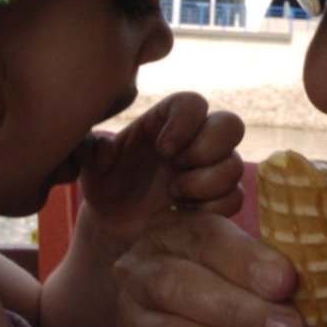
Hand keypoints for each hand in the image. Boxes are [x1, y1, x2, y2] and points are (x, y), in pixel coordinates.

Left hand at [77, 93, 245, 244]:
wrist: (115, 223)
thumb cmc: (106, 185)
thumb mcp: (92, 168)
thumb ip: (92, 153)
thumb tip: (100, 147)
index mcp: (165, 121)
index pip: (193, 103)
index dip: (185, 122)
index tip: (162, 148)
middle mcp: (195, 140)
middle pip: (230, 125)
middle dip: (207, 148)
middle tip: (176, 168)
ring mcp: (210, 169)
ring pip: (234, 165)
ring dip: (205, 183)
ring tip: (173, 195)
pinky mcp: (218, 199)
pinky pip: (234, 198)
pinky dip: (212, 207)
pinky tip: (183, 212)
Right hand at [115, 208, 316, 326]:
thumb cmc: (242, 294)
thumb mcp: (257, 266)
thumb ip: (289, 259)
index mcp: (173, 230)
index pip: (203, 237)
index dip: (244, 260)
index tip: (288, 282)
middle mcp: (140, 272)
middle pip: (179, 287)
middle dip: (242, 312)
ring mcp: (133, 325)